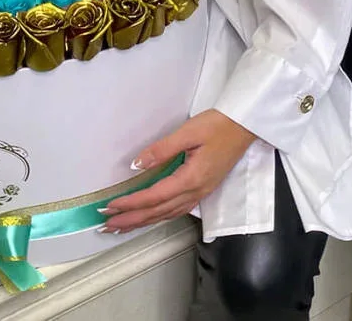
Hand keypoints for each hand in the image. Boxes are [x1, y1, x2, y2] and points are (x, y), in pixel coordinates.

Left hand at [100, 110, 256, 233]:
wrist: (244, 127)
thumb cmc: (218, 126)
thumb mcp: (188, 132)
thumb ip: (162, 149)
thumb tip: (138, 164)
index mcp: (191, 178)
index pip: (154, 196)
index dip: (131, 203)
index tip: (111, 207)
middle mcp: (195, 191)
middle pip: (158, 212)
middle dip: (131, 219)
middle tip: (107, 225)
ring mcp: (200, 192)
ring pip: (167, 214)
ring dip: (143, 222)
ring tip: (123, 226)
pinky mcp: (203, 189)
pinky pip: (177, 210)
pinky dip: (159, 217)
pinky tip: (151, 218)